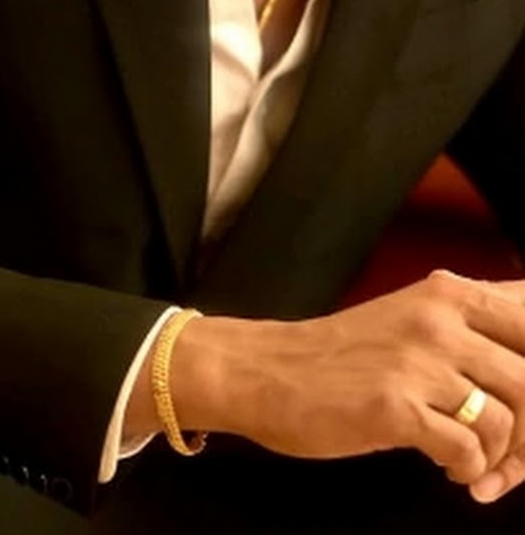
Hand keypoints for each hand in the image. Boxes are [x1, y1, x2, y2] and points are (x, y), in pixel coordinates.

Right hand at [163, 271, 524, 500]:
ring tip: (474, 465)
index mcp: (446, 294)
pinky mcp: (394, 407)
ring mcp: (415, 362)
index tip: (521, 403)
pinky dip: (468, 470)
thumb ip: (473, 325)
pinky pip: (467, 450)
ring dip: (500, 457)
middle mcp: (436, 320)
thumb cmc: (337, 354)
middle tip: (510, 454)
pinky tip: (449, 469)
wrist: (264, 371)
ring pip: (507, 420)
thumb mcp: (410, 318)